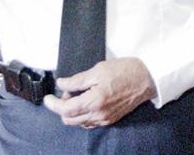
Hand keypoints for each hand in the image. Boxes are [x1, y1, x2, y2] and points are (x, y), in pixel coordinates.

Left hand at [43, 58, 157, 127]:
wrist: (146, 78)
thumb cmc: (125, 71)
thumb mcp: (97, 70)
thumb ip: (77, 80)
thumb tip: (61, 84)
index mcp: (94, 101)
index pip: (65, 109)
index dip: (53, 104)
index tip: (47, 98)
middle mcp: (99, 114)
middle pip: (69, 120)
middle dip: (62, 107)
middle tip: (66, 91)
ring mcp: (105, 119)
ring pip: (79, 122)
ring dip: (72, 111)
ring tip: (77, 94)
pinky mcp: (110, 119)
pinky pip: (89, 122)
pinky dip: (82, 114)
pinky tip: (86, 101)